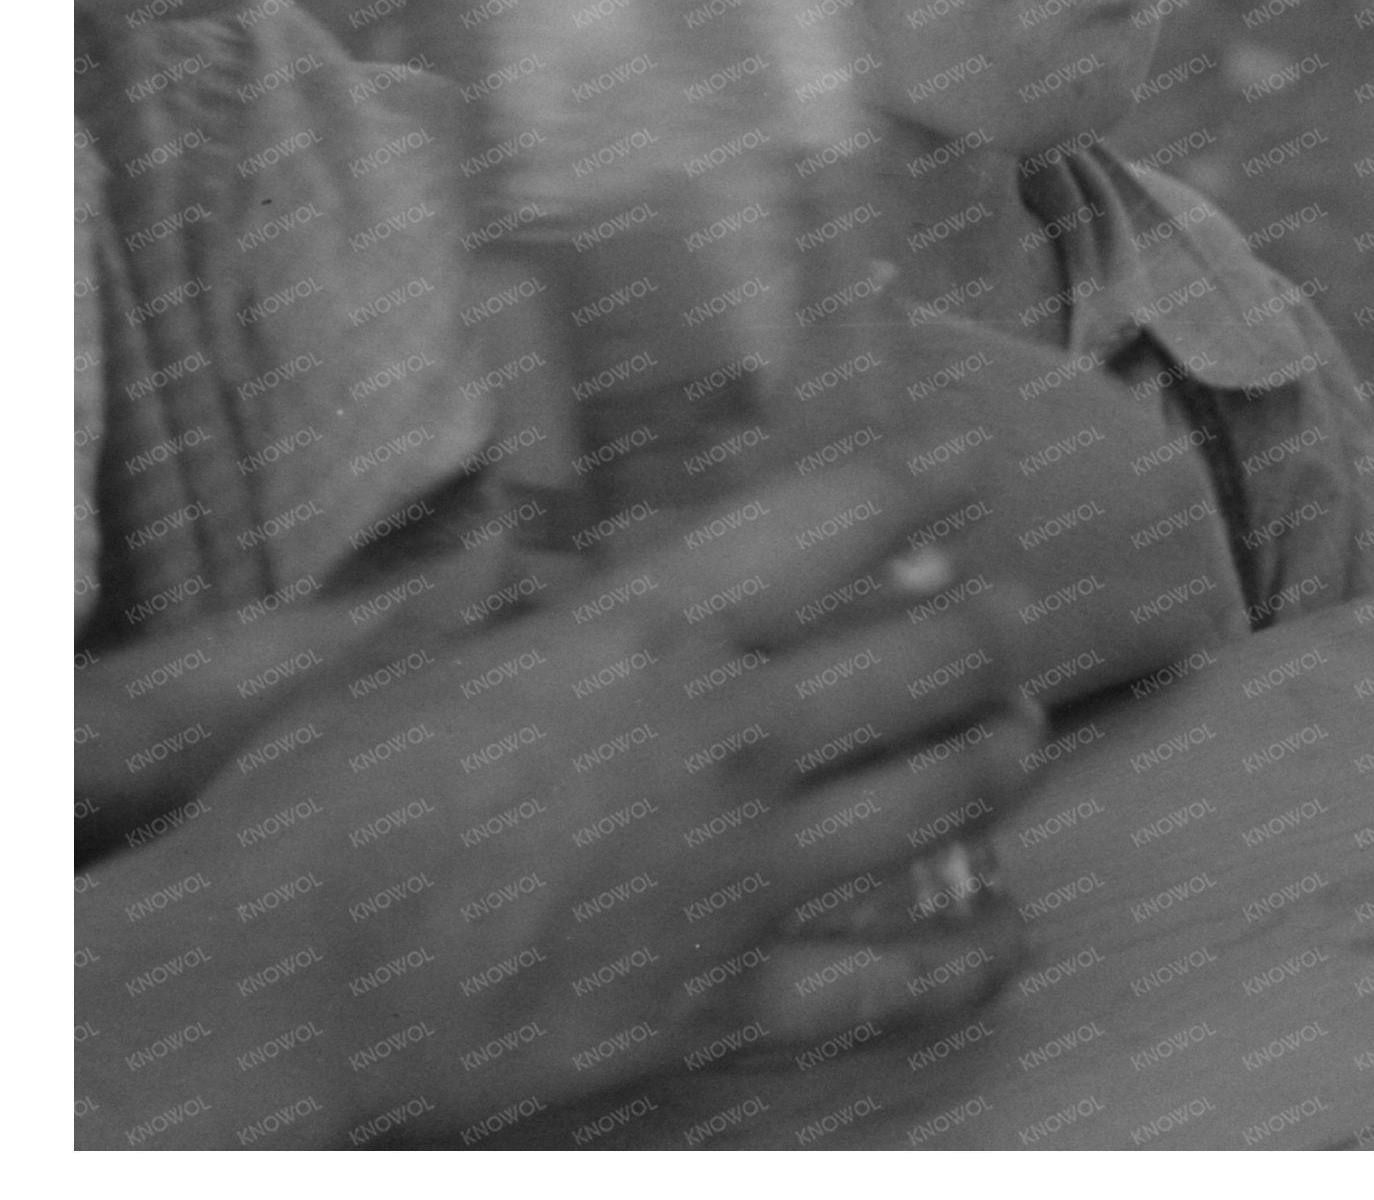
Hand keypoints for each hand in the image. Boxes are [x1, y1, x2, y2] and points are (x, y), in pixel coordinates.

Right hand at [76, 463, 1040, 1145]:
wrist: (272, 986)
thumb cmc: (315, 810)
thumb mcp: (425, 654)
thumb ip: (531, 604)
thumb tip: (556, 559)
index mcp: (652, 630)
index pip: (847, 514)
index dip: (925, 477)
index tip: (965, 463)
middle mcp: (730, 736)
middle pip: (937, 650)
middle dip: (984, 626)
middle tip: (991, 618)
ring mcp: (742, 871)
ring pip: (944, 790)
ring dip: (997, 752)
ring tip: (1013, 733)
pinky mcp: (721, 997)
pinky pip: (888, 983)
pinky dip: (964, 963)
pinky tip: (1008, 939)